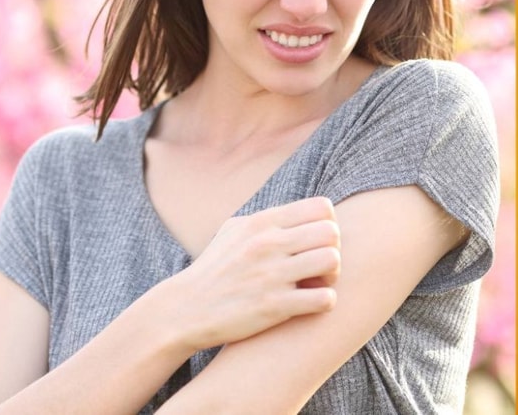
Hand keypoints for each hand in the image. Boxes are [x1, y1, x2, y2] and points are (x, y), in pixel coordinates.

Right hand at [158, 197, 340, 351]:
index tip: (316, 243)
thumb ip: (268, 218)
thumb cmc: (214, 270)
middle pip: (331, 233)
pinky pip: (325, 298)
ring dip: (332, 276)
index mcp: (261, 223)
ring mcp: (271, 275)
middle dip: (333, 250)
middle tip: (321, 267)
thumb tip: (299, 211)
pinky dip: (325, 302)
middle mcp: (267, 244)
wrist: (184, 311)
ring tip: (317, 285)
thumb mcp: (234, 231)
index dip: (328, 225)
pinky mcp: (274, 306)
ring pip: (332, 261)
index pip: (321, 208)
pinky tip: (311, 304)